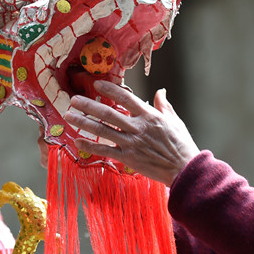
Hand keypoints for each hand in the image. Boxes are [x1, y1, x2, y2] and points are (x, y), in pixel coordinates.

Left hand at [64, 80, 199, 185]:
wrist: (184, 169)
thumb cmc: (181, 145)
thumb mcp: (175, 121)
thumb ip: (164, 105)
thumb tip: (160, 91)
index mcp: (149, 116)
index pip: (126, 98)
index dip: (110, 89)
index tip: (97, 84)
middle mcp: (138, 128)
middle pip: (108, 113)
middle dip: (89, 105)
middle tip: (73, 100)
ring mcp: (131, 143)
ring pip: (103, 130)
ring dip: (84, 123)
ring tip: (69, 116)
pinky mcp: (128, 158)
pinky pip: (105, 151)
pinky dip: (90, 146)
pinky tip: (78, 141)